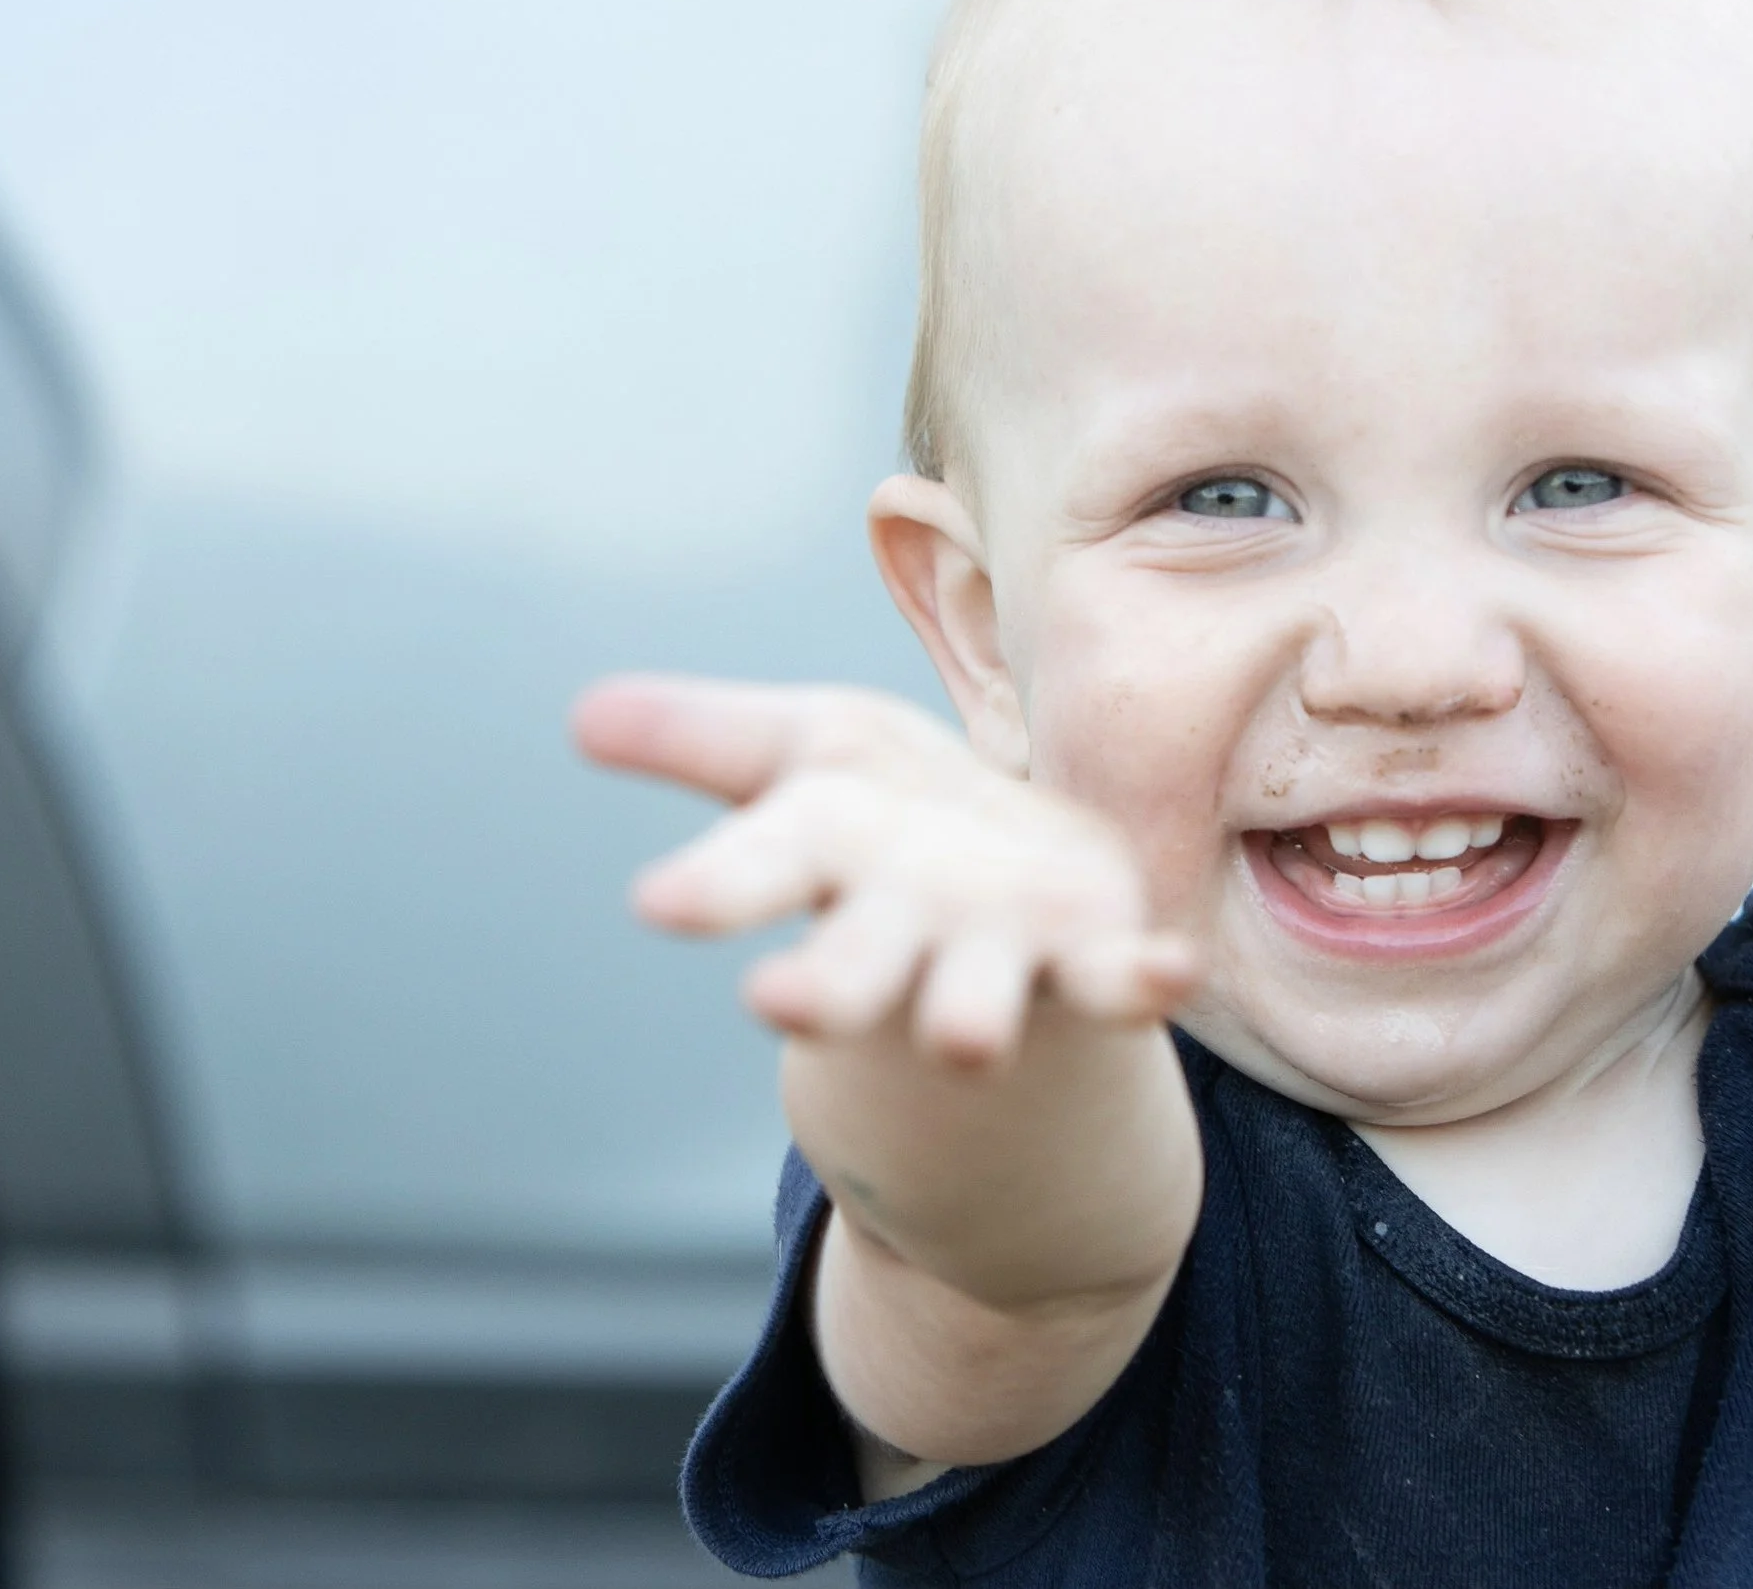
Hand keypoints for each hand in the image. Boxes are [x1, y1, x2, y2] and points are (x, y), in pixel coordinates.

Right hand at [573, 676, 1198, 1064]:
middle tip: (782, 1004)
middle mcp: (905, 923)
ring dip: (972, 1010)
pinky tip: (1169, 970)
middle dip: (829, 981)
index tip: (662, 902)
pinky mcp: (1089, 957)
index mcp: (829, 857)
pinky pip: (1116, 980)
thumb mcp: (798, 757)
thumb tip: (582, 714)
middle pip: (858, 962)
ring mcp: (1000, 949)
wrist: (1016, 906)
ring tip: (968, 1038)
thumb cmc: (886, 822)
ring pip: (978, 993)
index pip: (761, 868)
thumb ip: (705, 738)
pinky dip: (1139, 980)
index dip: (719, 884)